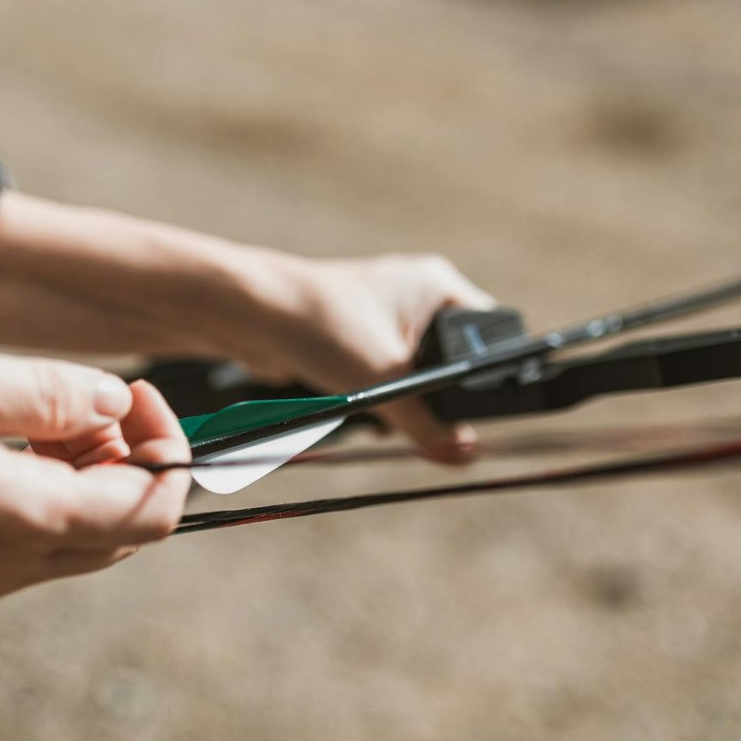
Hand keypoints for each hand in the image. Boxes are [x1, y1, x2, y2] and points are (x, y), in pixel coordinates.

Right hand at [0, 346, 188, 600]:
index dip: (168, 446)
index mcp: (24, 521)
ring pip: (82, 536)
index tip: (136, 391)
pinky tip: (0, 441)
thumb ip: (47, 395)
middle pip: (127, 530)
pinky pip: (31, 539)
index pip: (153, 509)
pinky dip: (46, 490)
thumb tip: (115, 404)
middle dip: (133, 459)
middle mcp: (11, 566)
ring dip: (89, 474)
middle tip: (89, 398)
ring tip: (39, 412)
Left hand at [252, 254, 495, 461]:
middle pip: (452, 360)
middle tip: (423, 416)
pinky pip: (384, 374)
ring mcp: (385, 313)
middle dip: (437, 395)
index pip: (489, 336)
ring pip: (415, 372)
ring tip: (384, 403)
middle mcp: (416, 293)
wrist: (251, 315)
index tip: (473, 414)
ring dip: (403, 398)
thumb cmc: (321, 326)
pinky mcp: (356, 335)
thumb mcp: (385, 382)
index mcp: (438, 285)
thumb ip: (429, 424)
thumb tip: (464, 454)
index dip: (485, 378)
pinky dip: (377, 393)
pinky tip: (360, 399)